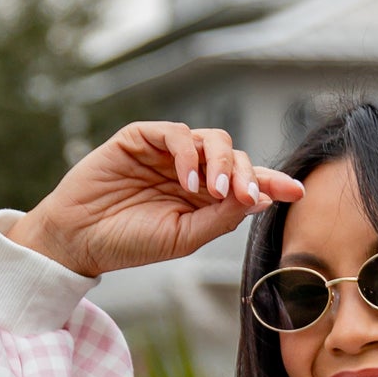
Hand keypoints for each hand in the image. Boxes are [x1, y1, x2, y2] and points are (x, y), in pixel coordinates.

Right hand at [7, 121, 304, 277]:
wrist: (80, 239)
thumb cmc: (130, 243)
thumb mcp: (184, 238)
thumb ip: (221, 217)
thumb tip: (260, 196)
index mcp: (205, 198)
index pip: (246, 183)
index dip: (271, 181)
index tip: (297, 191)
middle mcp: (191, 171)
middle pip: (234, 157)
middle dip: (246, 174)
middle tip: (247, 196)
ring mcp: (167, 153)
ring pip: (211, 140)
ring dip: (221, 162)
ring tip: (214, 190)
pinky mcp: (141, 138)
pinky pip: (175, 132)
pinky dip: (187, 152)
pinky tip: (188, 180)